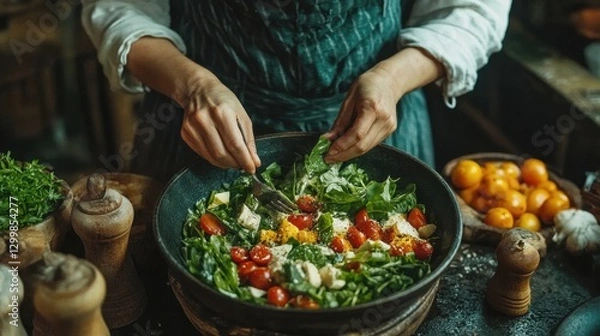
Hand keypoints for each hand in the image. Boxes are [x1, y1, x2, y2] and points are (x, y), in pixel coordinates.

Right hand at [127, 37, 260, 173]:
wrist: (198, 89)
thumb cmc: (224, 101)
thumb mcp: (241, 114)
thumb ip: (248, 139)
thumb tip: (254, 161)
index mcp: (222, 113)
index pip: (235, 144)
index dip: (244, 160)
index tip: (252, 169)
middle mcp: (204, 120)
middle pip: (221, 153)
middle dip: (235, 163)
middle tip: (243, 165)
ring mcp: (192, 127)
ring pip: (211, 157)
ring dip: (225, 164)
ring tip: (234, 161)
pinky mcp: (185, 133)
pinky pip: (202, 154)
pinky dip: (214, 159)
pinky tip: (221, 155)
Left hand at [324, 47, 443, 162]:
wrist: (390, 81)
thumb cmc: (366, 86)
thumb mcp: (349, 99)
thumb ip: (340, 122)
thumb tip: (327, 140)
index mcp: (372, 108)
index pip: (356, 134)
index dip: (341, 146)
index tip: (328, 153)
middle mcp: (383, 119)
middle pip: (362, 145)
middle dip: (343, 155)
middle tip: (328, 159)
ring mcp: (389, 126)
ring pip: (367, 148)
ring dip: (349, 154)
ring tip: (334, 156)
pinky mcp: (389, 130)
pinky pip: (371, 144)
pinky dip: (357, 148)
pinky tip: (346, 148)